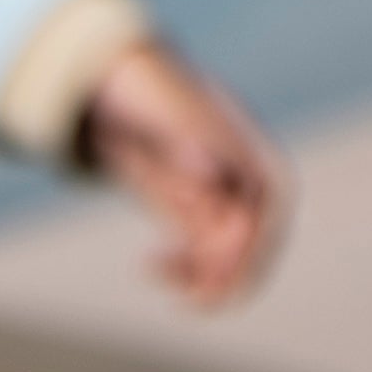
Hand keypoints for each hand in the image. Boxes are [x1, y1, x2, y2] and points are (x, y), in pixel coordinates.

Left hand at [78, 36, 290, 307]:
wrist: (98, 74)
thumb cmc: (138, 80)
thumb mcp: (160, 103)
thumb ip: (187, 136)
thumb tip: (214, 179)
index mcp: (244, 139)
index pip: (272, 200)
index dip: (257, 237)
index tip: (221, 256)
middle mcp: (233, 170)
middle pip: (254, 237)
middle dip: (231, 271)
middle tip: (195, 297)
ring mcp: (208, 192)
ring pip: (225, 252)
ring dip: (204, 277)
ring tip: (168, 286)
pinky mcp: (181, 209)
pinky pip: (195, 252)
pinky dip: (180, 268)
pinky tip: (148, 266)